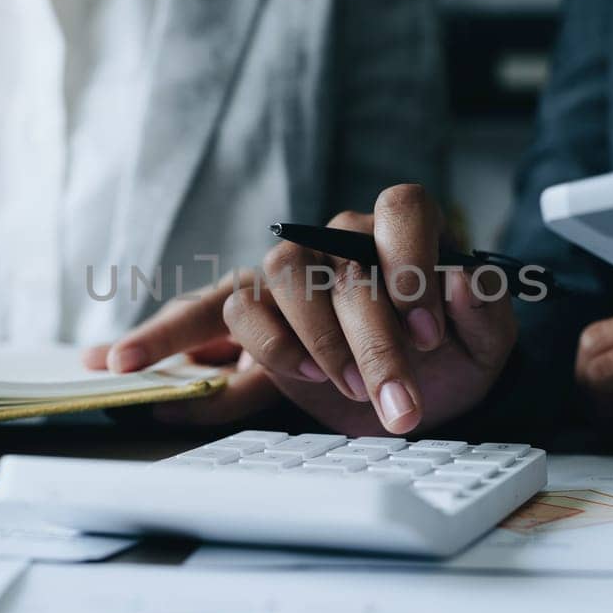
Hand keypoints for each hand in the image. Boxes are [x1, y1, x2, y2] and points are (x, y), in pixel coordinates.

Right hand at [88, 184, 517, 434]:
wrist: (418, 392)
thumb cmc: (450, 360)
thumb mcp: (486, 346)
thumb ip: (486, 312)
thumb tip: (462, 282)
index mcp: (401, 237)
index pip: (401, 210)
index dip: (412, 265)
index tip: (426, 331)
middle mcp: (340, 241)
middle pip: (335, 264)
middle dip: (368, 340)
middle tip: (392, 402)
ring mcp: (291, 275)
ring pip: (276, 280)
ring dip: (302, 342)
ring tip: (325, 387)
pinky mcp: (252, 313)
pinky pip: (208, 312)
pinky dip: (171, 340)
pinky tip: (125, 366)